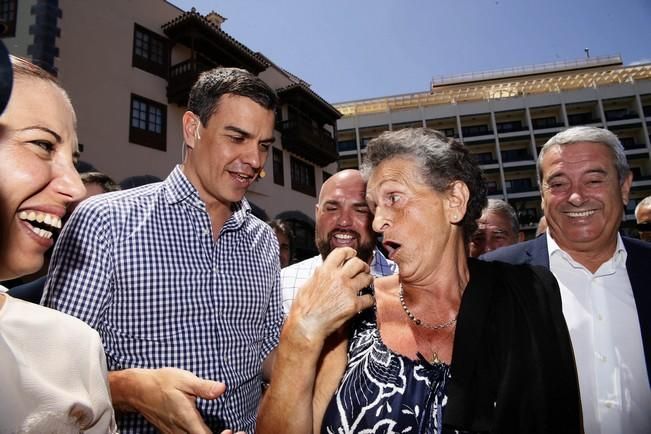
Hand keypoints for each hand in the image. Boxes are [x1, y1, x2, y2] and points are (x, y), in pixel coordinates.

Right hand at [110, 367, 226, 433]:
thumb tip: (222, 388)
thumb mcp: (185, 380)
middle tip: (230, 429)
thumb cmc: (162, 382)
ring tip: (223, 429)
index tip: (229, 429)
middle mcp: (180, 431)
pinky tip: (206, 429)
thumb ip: (204, 387)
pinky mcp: (171, 432)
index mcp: (187, 419)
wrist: (138, 389)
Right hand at [289, 247, 373, 341]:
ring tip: (367, 283)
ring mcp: (347, 290)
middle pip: (358, 263)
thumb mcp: (306, 285)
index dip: (349, 252)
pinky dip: (369, 299)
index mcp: (325, 271)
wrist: (307, 325)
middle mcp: (338, 278)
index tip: (352, 254)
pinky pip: (369, 298)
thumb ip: (317, 275)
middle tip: (364, 270)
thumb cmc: (303, 308)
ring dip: (368, 280)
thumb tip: (322, 269)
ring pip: (367, 278)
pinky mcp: (353, 304)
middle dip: (363, 266)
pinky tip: (366, 301)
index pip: (341, 253)